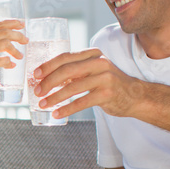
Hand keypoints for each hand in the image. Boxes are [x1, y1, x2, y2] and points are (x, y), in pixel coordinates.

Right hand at [0, 20, 26, 93]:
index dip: (12, 23)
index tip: (21, 25)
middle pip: (4, 32)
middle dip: (19, 35)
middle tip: (26, 40)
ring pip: (5, 44)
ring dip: (16, 50)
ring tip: (20, 55)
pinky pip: (2, 61)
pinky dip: (9, 62)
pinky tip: (11, 65)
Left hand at [32, 48, 148, 118]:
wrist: (135, 96)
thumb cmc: (108, 83)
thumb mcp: (92, 71)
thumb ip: (74, 71)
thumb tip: (45, 79)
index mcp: (92, 54)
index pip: (65, 57)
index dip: (48, 66)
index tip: (35, 75)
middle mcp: (99, 63)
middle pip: (67, 70)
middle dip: (48, 82)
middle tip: (37, 92)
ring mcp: (105, 78)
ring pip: (73, 87)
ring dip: (54, 97)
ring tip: (43, 104)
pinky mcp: (107, 94)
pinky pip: (81, 102)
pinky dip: (66, 109)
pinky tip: (57, 113)